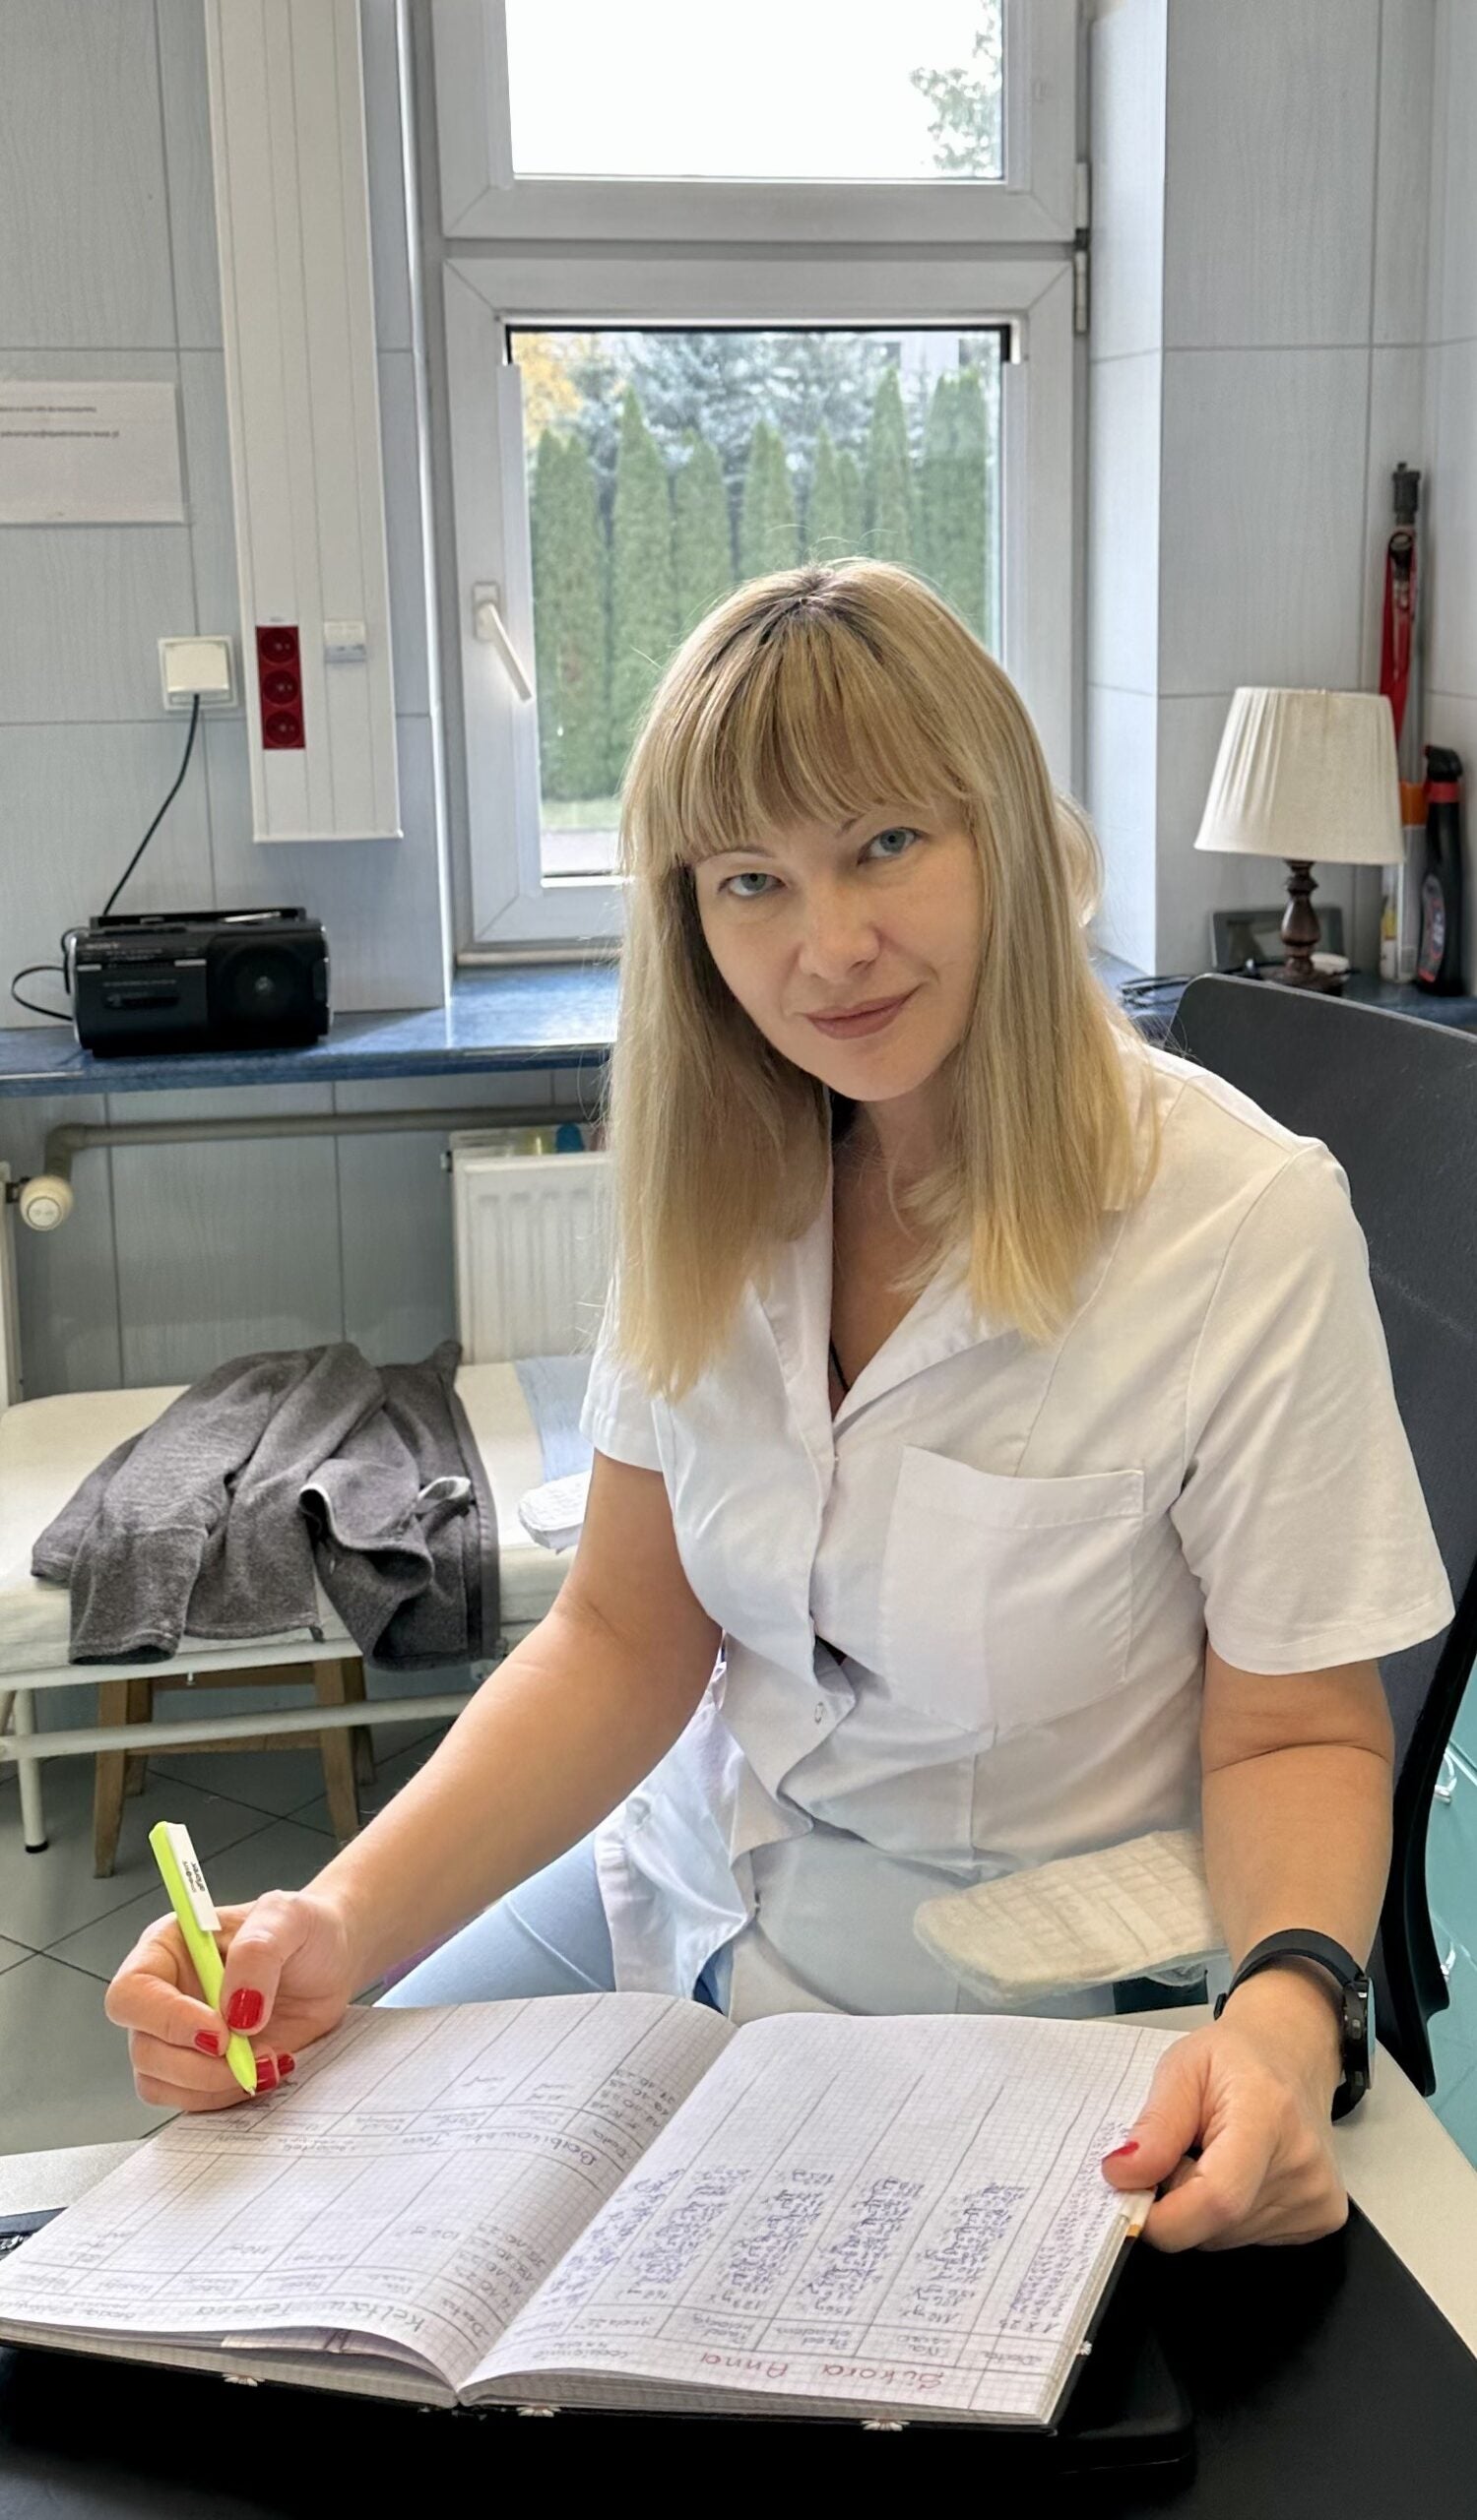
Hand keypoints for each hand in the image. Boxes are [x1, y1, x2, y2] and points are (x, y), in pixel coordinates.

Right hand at [105, 1886, 357, 2111]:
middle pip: (143, 2048)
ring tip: (266, 2058)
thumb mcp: (287, 1917)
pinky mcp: (201, 2067)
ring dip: (215, 2084)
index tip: (219, 2032)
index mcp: (167, 1948)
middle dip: (198, 2064)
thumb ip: (257, 1953)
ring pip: (161, 2083)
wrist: (331, 1961)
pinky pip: (192, 2099)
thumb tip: (236, 2009)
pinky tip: (268, 2066)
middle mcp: (164, 1995)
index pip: (132, 1994)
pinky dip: (229, 2094)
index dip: (167, 2020)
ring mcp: (179, 2036)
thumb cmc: (304, 1929)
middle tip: (248, 2054)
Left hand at [1099, 1966, 1348, 2249]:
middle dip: (1177, 2203)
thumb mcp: (1179, 2069)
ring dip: (1202, 2208)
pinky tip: (1240, 2174)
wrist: (1292, 2054)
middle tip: (1178, 2156)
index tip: (1129, 2198)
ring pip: (1228, 2238)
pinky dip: (1229, 2215)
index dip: (1165, 2218)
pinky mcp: (1325, 2218)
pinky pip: (1251, 2239)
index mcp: (1268, 2115)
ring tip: (1213, 2157)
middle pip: (1217, 2224)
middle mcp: (1302, 2163)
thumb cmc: (1234, 2058)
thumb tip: (1121, 2177)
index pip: (1218, 2198)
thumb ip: (1154, 2126)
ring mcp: (1319, 2196)